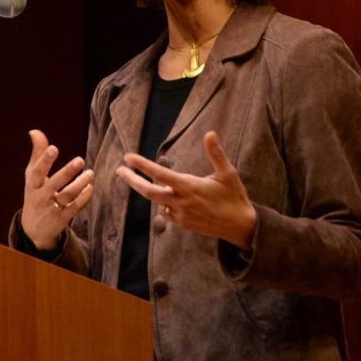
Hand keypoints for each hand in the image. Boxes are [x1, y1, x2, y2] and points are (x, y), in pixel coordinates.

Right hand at [20, 129, 94, 250]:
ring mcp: (51, 209)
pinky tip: (90, 187)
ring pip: (68, 196)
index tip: (54, 148)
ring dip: (80, 184)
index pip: (37, 171)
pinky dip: (85, 196)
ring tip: (90, 173)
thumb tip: (35, 131)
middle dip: (67, 172)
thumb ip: (37, 154)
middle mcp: (40, 197)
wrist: (34, 229)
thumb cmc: (35, 194)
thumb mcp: (32, 176)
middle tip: (80, 160)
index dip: (44, 160)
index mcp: (32, 184)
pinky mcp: (63, 219)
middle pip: (54, 184)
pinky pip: (76, 207)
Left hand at [115, 131, 255, 249]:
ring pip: (157, 201)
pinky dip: (162, 202)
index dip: (142, 165)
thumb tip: (210, 133)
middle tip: (120, 170)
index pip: (159, 174)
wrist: (241, 227)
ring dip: (150, 190)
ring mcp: (181, 215)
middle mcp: (181, 202)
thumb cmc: (235, 197)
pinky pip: (165, 212)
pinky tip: (167, 196)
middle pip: (148, 192)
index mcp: (190, 187)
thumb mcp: (228, 173)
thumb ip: (216, 153)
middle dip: (132, 180)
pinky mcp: (183, 224)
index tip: (127, 157)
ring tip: (146, 179)